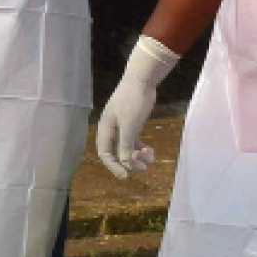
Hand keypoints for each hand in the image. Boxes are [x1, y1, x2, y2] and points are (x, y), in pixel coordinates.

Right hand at [94, 35, 181, 179]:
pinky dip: (142, 148)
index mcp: (105, 130)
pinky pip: (135, 142)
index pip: (105, 153)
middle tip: (143, 168)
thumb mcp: (129, 125)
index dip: (113, 166)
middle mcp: (112, 131)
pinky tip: (151, 151)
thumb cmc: (132, 101)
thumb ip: (126, 144)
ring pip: (127, 149)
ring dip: (138, 156)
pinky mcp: (133, 125)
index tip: (125, 176)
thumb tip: (125, 163)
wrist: (142, 80)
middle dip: (129, 162)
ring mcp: (123, 128)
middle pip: (116, 153)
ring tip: (151, 157)